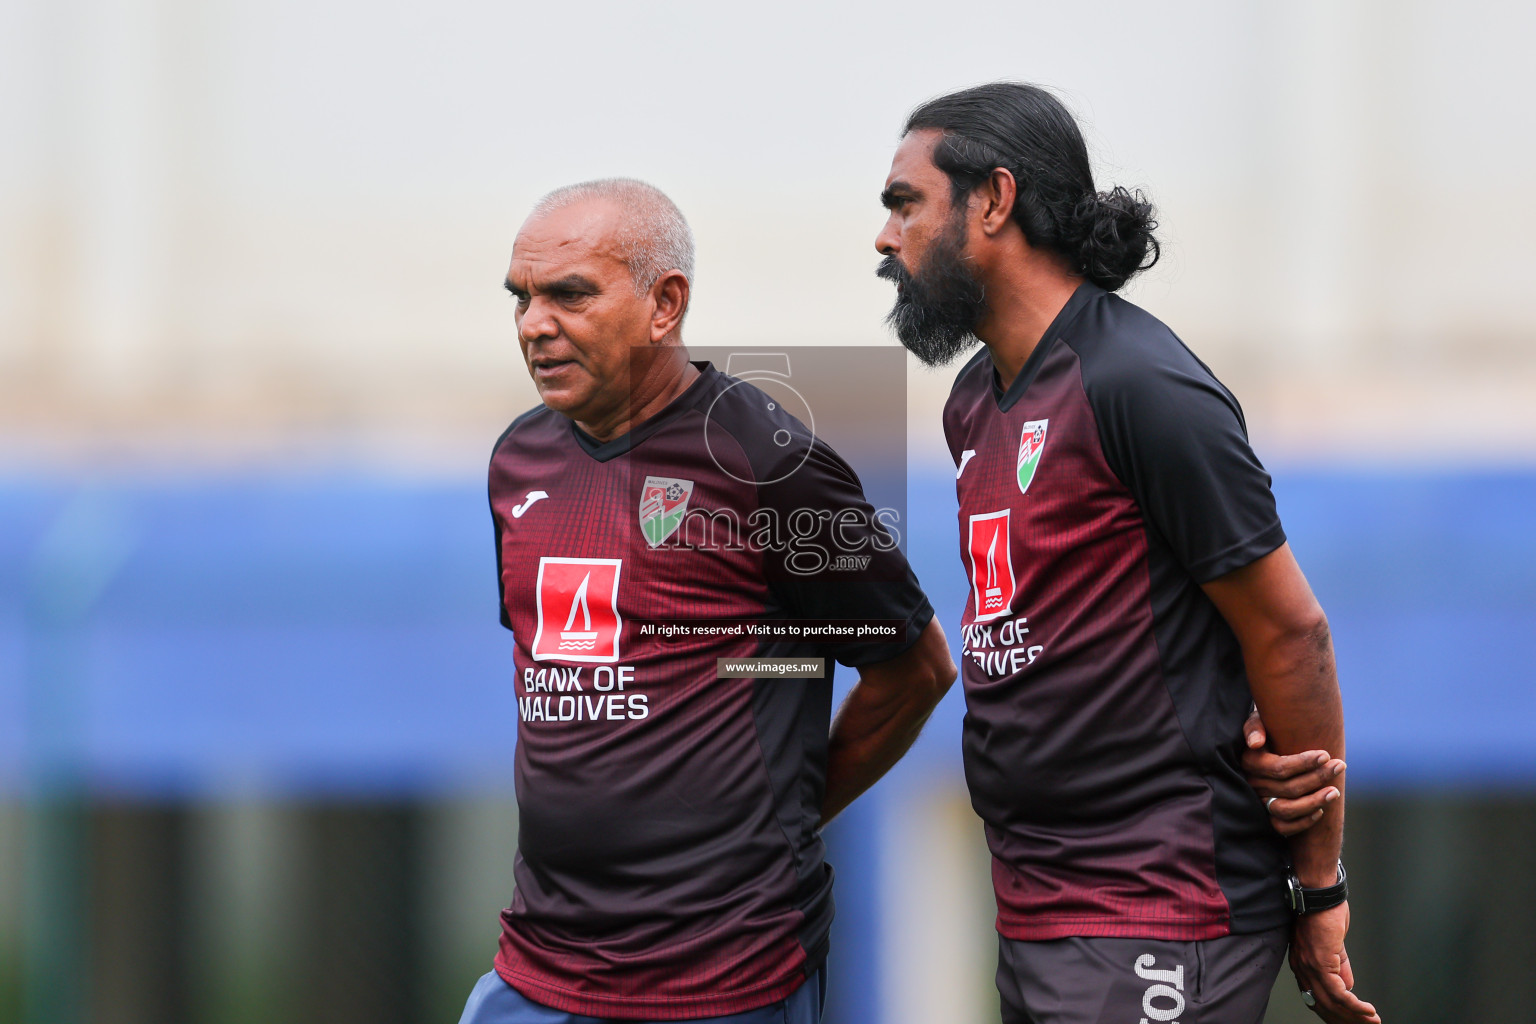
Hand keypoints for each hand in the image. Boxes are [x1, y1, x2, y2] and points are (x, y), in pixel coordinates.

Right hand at [1242, 708, 1344, 835]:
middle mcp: (1252, 784)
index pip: (1279, 768)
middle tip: (1340, 766)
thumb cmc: (1267, 729)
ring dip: (1313, 802)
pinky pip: (1282, 827)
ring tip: (1335, 792)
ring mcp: (1258, 801)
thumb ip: (1255, 727)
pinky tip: (1321, 811)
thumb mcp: (1259, 720)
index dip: (1304, 763)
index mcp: (1249, 762)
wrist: (1265, 743)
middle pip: (1288, 788)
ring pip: (1285, 810)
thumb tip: (1255, 743)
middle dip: (1317, 777)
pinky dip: (1302, 822)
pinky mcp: (1266, 816)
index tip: (1326, 755)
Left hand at [1289, 902, 1379, 1022]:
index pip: (1315, 998)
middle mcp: (1302, 968)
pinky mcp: (1321, 963)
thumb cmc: (1324, 912)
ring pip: (1332, 1003)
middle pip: (1323, 1005)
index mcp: (1303, 964)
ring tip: (1372, 1022)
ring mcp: (1310, 967)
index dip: (1333, 1013)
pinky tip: (1368, 1011)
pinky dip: (1355, 1006)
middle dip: (1345, 1020)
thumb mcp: (1334, 945)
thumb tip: (1349, 987)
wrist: (1318, 894)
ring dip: (1355, 1017)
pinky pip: (1339, 993)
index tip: (1349, 1021)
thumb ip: (1340, 967)